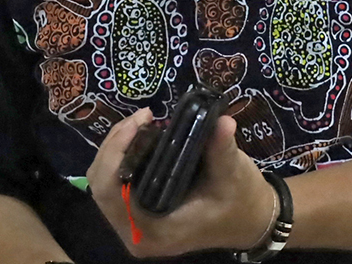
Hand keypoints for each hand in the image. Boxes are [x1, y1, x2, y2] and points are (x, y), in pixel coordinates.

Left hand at [86, 109, 277, 257]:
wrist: (250, 220)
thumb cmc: (240, 201)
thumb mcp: (233, 174)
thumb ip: (221, 150)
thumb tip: (222, 120)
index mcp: (155, 230)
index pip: (112, 192)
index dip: (116, 153)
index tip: (140, 121)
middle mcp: (137, 234)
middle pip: (101, 185)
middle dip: (114, 146)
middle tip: (142, 117)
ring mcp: (134, 227)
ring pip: (103, 184)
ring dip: (115, 150)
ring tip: (141, 123)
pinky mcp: (137, 216)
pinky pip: (114, 186)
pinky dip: (121, 159)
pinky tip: (140, 138)